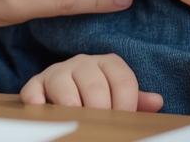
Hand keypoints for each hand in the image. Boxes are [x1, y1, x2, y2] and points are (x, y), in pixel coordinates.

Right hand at [20, 54, 163, 111]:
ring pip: (63, 86)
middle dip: (100, 110)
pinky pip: (33, 92)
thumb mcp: (118, 96)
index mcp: (107, 64)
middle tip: (101, 126)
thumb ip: (136, 100)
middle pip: (95, 86)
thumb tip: (156, 101)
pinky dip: (38, 104)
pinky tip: (48, 115)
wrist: (61, 90)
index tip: (124, 121)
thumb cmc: (96, 96)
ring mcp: (57, 72)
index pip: (123, 80)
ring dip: (72, 108)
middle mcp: (82, 63)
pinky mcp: (35, 85)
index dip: (126, 105)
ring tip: (78, 122)